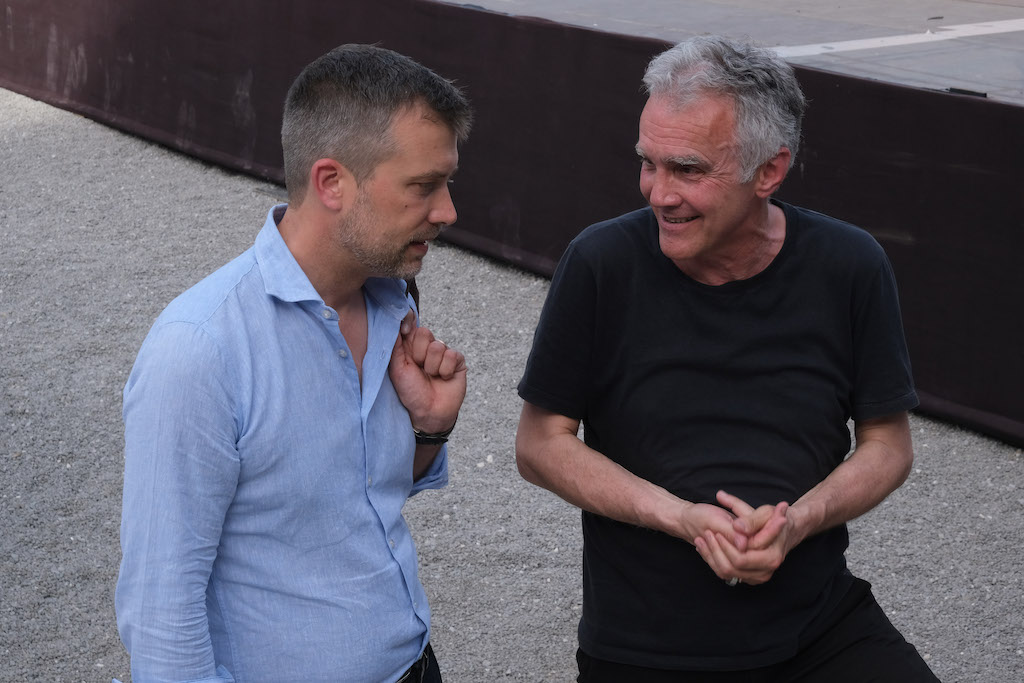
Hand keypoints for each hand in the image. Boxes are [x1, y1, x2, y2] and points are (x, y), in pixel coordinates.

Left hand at [388, 310, 466, 433]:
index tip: (403, 331)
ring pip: (438, 346)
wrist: (429, 413)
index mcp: (410, 347)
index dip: (408, 322)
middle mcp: (427, 347)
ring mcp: (443, 354)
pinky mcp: (457, 361)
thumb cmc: (411, 393)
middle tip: (418, 368)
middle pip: (424, 332)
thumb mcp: (397, 369)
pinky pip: (451, 356)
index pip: (410, 324)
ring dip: (432, 366)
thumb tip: (394, 323)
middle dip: (419, 353)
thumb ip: (394, 346)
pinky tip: (443, 379)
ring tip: (431, 377)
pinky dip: (445, 370)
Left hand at [693, 490, 794, 584]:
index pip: (741, 558)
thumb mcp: (765, 513)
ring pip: (726, 573)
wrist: (784, 530)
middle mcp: (766, 571)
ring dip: (710, 556)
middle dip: (715, 551)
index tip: (715, 531)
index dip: (725, 546)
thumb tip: (737, 527)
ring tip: (700, 540)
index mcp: (771, 557)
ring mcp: (757, 576)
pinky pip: (726, 574)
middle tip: (706, 534)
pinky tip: (705, 547)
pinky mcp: (749, 577)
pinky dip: (713, 561)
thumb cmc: (773, 519)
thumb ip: (751, 520)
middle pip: (731, 568)